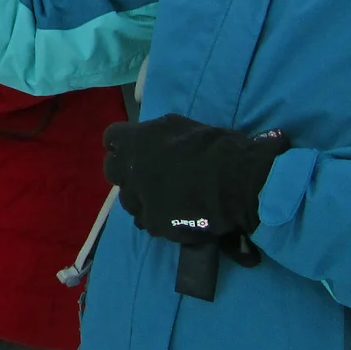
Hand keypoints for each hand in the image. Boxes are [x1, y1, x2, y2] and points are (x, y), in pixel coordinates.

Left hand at [102, 115, 289, 243]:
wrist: (238, 180)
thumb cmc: (214, 146)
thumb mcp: (179, 126)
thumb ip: (154, 133)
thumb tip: (149, 138)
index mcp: (133, 141)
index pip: (112, 139)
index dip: (124, 145)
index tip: (136, 149)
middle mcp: (128, 170)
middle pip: (113, 171)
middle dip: (127, 172)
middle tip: (149, 175)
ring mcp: (139, 198)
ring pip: (129, 200)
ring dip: (142, 198)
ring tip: (166, 199)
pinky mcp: (154, 223)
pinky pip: (147, 221)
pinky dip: (158, 219)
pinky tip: (176, 215)